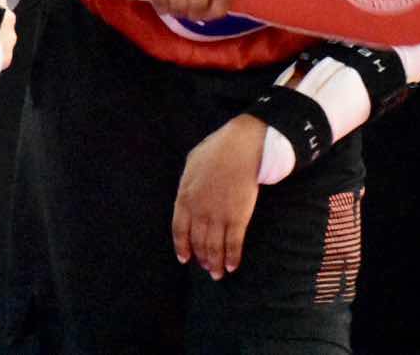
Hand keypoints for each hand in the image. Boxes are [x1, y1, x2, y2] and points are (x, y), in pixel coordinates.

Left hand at [172, 114, 267, 279]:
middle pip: (198, 242)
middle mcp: (199, 211)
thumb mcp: (191, 164)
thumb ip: (187, 183)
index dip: (182, 247)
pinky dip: (232, 258)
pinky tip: (232, 266)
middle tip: (205, 267)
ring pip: (214, 248)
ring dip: (215, 264)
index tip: (185, 258)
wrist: (240, 147)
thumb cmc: (216, 150)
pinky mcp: (238, 218)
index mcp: (185, 198)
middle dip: (201, 258)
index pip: (179, 231)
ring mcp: (218, 216)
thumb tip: (187, 194)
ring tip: (217, 273)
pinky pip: (233, 244)